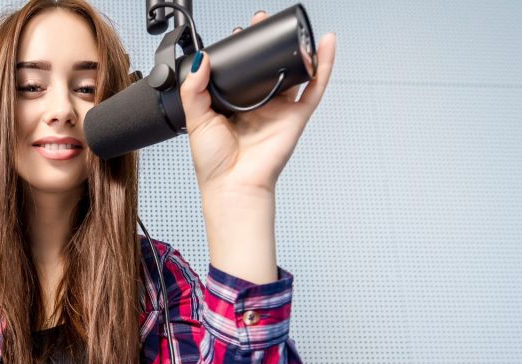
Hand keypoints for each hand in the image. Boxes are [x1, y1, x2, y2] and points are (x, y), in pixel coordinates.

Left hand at [180, 11, 336, 196]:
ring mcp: (279, 110)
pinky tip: (326, 44)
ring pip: (294, 73)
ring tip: (291, 25)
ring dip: (295, 48)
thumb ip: (194, 89)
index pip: (241, 72)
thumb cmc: (214, 163)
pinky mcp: (296, 117)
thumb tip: (201, 60)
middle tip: (261, 21)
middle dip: (266, 43)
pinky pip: (314, 87)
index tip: (237, 33)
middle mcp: (259, 106)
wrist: (232, 185)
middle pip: (269, 68)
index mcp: (234, 106)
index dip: (241, 52)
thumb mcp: (196, 119)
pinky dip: (324, 65)